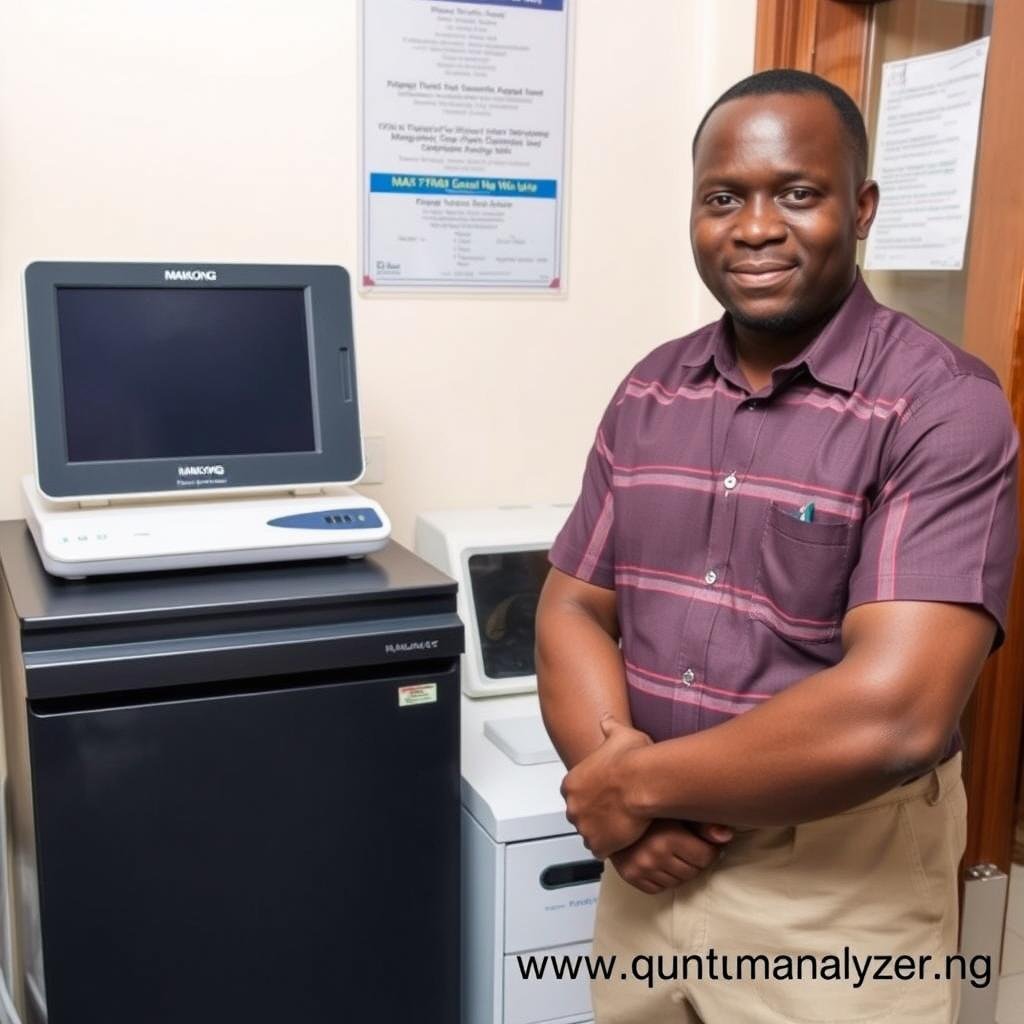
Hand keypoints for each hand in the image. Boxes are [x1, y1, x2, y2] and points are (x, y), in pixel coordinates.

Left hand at [561, 716, 653, 858]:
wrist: (643, 781)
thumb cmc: (633, 759)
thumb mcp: (619, 734)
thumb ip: (609, 728)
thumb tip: (606, 720)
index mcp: (572, 783)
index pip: (577, 795)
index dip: (593, 797)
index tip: (608, 795)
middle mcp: (572, 806)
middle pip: (581, 816)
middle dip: (596, 816)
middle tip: (617, 812)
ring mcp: (583, 827)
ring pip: (591, 834)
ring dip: (604, 832)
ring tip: (623, 826)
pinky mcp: (598, 844)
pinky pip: (601, 850)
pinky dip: (612, 846)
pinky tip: (626, 837)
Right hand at [611, 820, 733, 893]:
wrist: (611, 810)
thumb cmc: (648, 806)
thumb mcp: (678, 809)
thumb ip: (705, 824)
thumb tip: (727, 836)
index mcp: (669, 837)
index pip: (707, 857)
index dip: (710, 849)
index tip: (704, 841)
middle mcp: (654, 855)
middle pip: (694, 871)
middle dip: (696, 859)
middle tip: (688, 844)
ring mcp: (641, 868)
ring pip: (679, 881)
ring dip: (681, 868)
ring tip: (674, 850)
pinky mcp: (631, 876)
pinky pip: (659, 888)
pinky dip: (663, 877)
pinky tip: (661, 860)